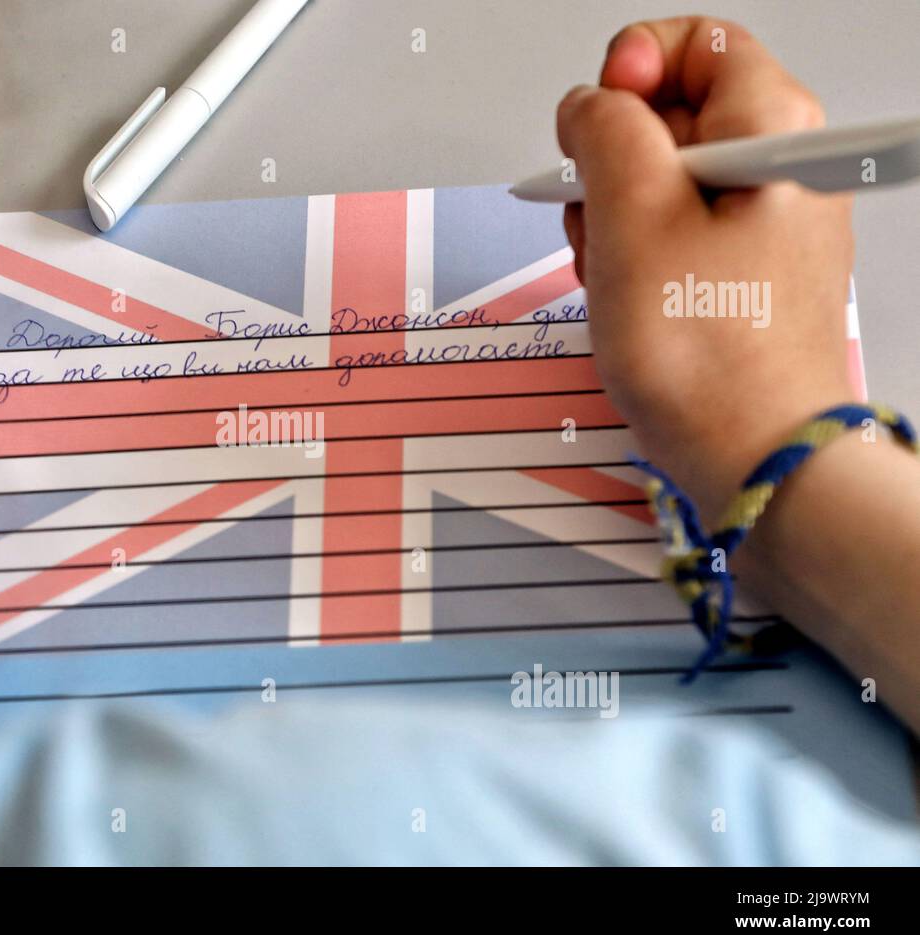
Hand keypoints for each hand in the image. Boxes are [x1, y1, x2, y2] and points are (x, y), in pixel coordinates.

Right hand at [557, 17, 855, 521]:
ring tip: (615, 273)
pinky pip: (670, 236)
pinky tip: (629, 298)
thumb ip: (605, 132)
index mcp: (771, 129)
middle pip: (669, 117)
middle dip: (610, 162)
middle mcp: (777, 167)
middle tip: (601, 217)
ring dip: (614, 219)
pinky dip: (634, 257)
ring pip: (659, 183)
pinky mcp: (740, 270)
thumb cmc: (708, 355)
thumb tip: (589, 105)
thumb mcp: (632, 217)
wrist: (751, 457)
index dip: (629, 70)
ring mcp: (761, 222)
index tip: (597, 120)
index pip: (694, 44)